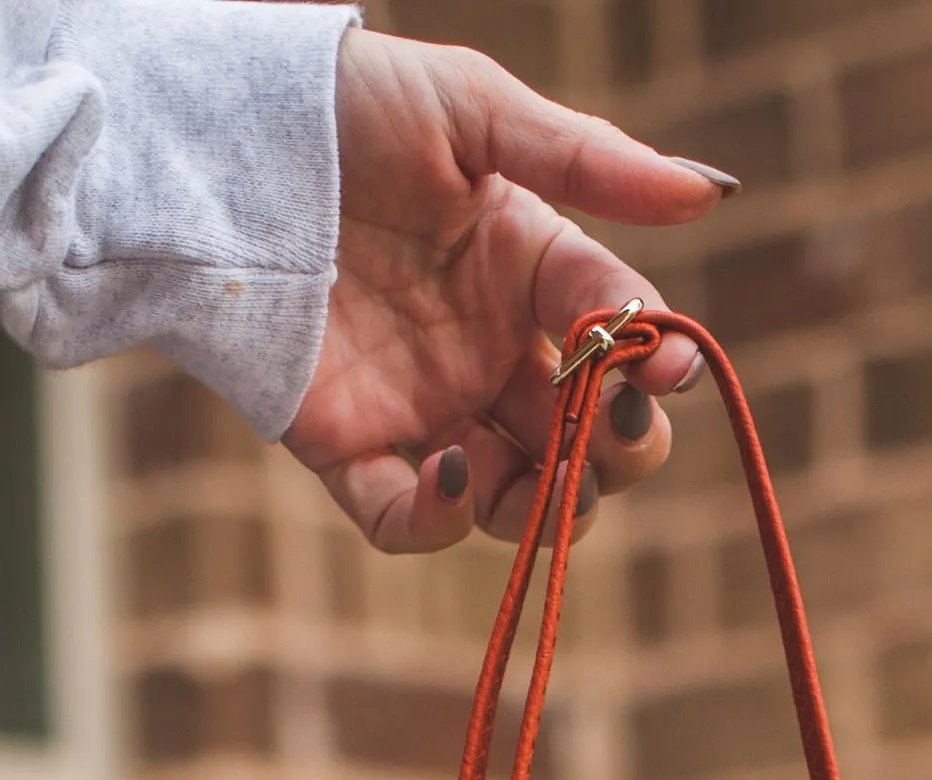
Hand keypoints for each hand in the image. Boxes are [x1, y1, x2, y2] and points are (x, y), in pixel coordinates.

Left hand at [282, 31, 732, 553]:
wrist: (223, 137)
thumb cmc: (348, 105)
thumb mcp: (472, 110)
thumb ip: (585, 160)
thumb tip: (709, 192)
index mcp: (525, 274)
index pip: (612, 337)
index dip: (648, 363)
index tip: (663, 371)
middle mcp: (484, 351)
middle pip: (579, 442)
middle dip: (613, 453)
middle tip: (613, 432)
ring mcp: (420, 406)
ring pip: (509, 499)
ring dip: (542, 507)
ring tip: (543, 476)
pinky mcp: (347, 447)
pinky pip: (401, 521)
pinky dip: (434, 521)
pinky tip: (449, 473)